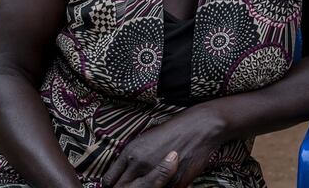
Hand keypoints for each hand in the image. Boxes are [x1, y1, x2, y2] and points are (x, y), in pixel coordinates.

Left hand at [102, 107, 224, 187]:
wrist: (199, 126)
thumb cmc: (173, 130)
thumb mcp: (146, 139)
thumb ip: (132, 157)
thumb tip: (123, 173)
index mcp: (130, 152)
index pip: (109, 179)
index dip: (113, 186)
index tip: (118, 187)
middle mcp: (139, 163)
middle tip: (132, 187)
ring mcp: (155, 174)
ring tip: (152, 185)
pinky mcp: (174, 182)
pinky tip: (167, 184)